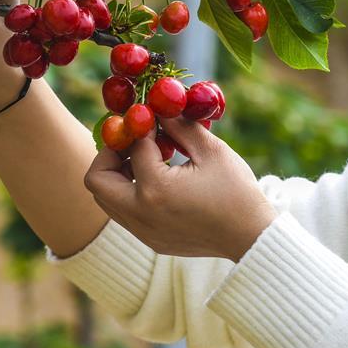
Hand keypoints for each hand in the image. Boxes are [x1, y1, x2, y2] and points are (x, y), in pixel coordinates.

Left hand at [83, 116, 278, 260]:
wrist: (250, 236)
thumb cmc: (236, 191)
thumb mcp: (212, 151)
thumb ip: (180, 126)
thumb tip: (160, 107)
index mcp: (156, 188)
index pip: (133, 146)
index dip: (141, 124)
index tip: (151, 114)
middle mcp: (141, 213)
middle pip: (97, 179)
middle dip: (110, 153)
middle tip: (132, 140)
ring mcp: (143, 231)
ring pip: (106, 200)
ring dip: (118, 175)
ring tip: (146, 159)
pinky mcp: (150, 240)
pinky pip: (124, 214)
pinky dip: (130, 193)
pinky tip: (158, 180)